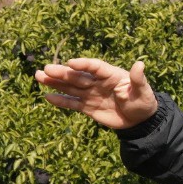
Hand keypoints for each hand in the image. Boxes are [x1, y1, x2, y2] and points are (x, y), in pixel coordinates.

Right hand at [35, 58, 157, 129]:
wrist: (140, 121)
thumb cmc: (143, 102)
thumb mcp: (143, 91)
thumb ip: (138, 79)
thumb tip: (140, 64)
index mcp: (111, 75)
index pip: (95, 67)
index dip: (83, 64)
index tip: (70, 63)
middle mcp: (98, 82)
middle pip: (78, 76)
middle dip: (62, 73)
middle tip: (45, 69)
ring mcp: (91, 94)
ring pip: (71, 87)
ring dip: (55, 82)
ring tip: (39, 77)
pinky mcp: (88, 107)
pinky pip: (72, 103)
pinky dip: (61, 100)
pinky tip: (47, 97)